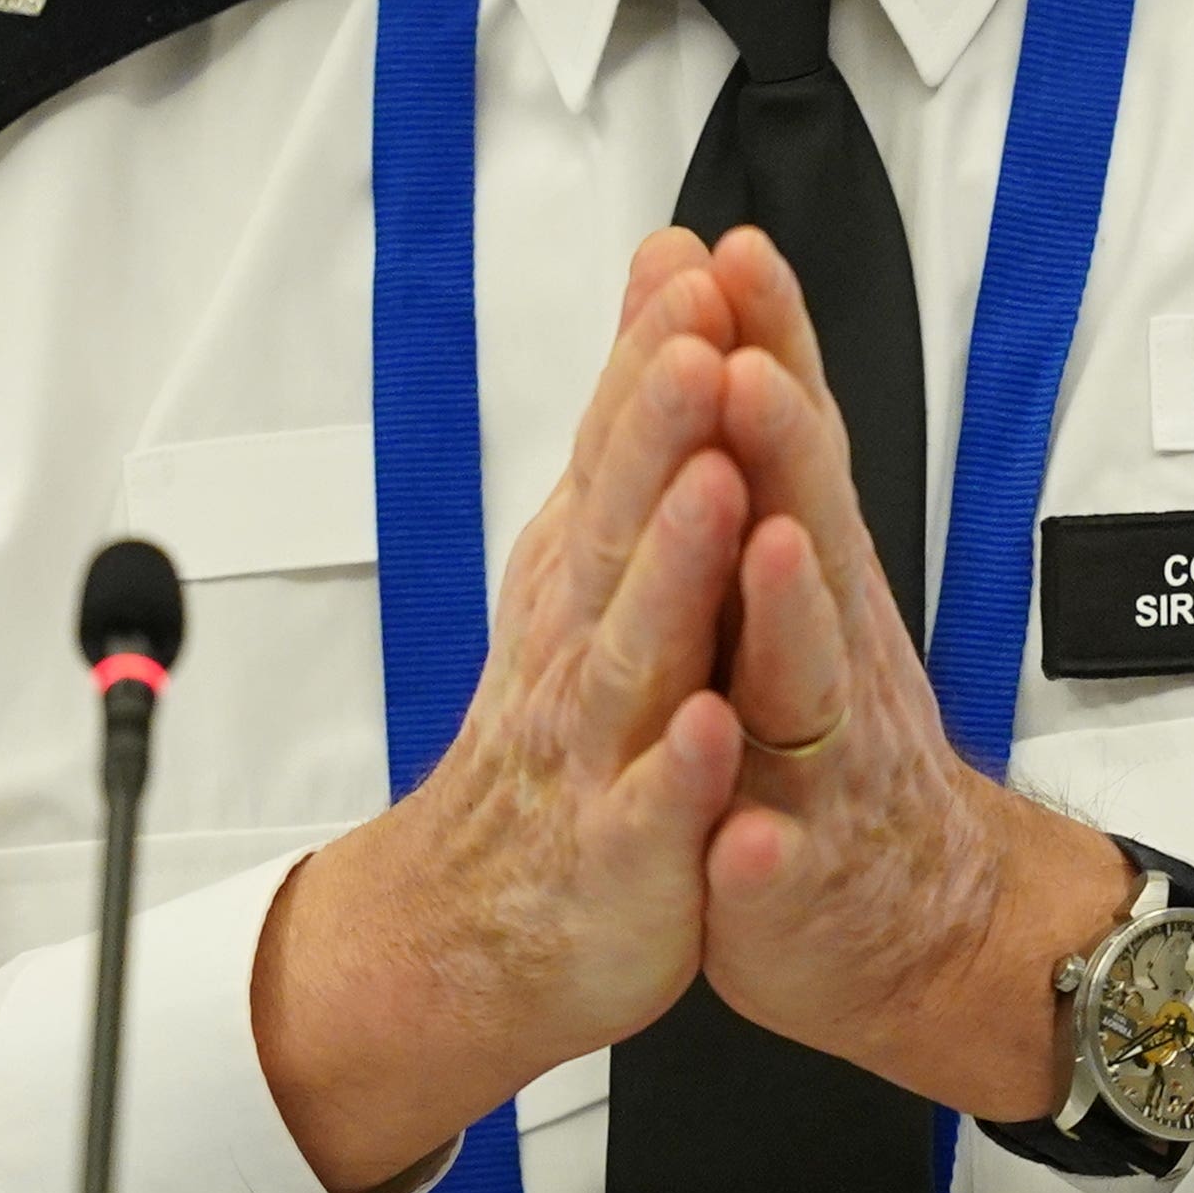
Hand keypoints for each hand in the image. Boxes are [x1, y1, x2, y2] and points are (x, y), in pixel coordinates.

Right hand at [252, 230, 755, 1191]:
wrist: (480, 927)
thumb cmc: (558, 735)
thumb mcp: (587, 566)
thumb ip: (630, 431)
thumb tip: (663, 280)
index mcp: (588, 572)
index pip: (620, 446)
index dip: (653, 354)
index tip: (691, 264)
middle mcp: (582, 643)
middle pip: (621, 521)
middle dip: (656, 428)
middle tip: (694, 337)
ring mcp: (599, 747)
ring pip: (637, 648)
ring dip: (673, 569)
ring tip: (713, 490)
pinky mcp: (627, 856)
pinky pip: (655, 811)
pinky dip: (681, 771)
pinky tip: (713, 728)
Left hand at [688, 228, 1138, 1120]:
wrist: (917, 921)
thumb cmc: (831, 732)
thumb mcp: (795, 578)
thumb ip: (768, 455)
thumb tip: (733, 313)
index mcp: (806, 577)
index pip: (787, 444)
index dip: (766, 346)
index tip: (730, 251)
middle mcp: (829, 652)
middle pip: (810, 533)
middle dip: (783, 449)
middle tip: (747, 368)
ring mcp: (825, 766)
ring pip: (810, 683)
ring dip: (791, 614)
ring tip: (770, 550)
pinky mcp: (804, 881)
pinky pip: (784, 864)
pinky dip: (767, 849)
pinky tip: (749, 836)